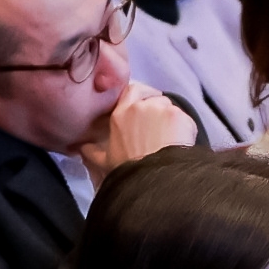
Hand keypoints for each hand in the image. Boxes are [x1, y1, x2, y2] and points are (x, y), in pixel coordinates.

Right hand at [82, 86, 199, 187]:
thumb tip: (82, 148)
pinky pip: (185, 120)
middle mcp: (141, 106)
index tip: (146, 105)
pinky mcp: (181, 117)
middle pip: (155, 99)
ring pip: (171, 108)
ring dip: (171, 120)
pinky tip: (180, 145)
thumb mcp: (105, 161)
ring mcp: (162, 109)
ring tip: (170, 141)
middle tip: (159, 130)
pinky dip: (185, 130)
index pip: (132, 90)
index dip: (141, 95)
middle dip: (158, 111)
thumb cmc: (128, 171)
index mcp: (121, 114)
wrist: (153, 179)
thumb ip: (92, 151)